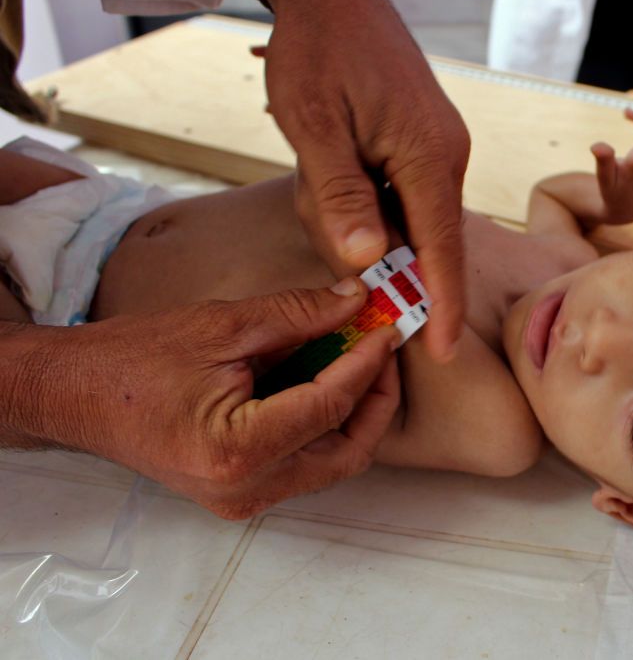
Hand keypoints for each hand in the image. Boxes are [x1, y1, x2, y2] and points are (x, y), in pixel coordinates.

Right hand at [16, 281, 399, 518]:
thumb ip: (298, 314)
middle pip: (347, 451)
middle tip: (383, 351)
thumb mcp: (223, 324)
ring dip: (355, 413)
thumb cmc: (135, 359)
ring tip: (360, 361)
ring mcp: (244, 499)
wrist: (77, 395)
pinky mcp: (241, 493)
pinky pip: (305, 464)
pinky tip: (328, 381)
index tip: (387, 328)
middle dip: (376, 399)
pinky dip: (326, 425)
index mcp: (238, 450)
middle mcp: (246, 488)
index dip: (368, 363)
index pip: (331, 406)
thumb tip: (356, 301)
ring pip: (331, 463)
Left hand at [255, 0, 468, 362]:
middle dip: (365, 238)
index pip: (442, 247)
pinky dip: (361, 194)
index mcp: (428, 156)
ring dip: (353, 208)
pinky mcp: (422, 145)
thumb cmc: (321, 51)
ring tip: (318, 159)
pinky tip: (332, 160)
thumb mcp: (314, 125)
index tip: (442, 352)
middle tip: (316, 186)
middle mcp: (445, 157)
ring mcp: (437, 150)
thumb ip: (340, 197)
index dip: (442, 304)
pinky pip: (397, 193)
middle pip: (416, 236)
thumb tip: (369, 262)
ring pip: (401, 216)